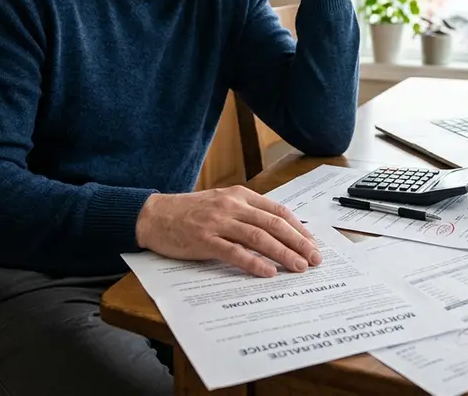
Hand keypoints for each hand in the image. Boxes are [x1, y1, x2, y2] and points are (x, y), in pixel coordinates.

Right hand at [135, 185, 322, 276]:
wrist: (154, 215)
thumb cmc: (189, 212)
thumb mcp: (222, 203)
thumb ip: (247, 213)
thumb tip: (278, 231)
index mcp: (240, 195)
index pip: (278, 211)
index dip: (299, 228)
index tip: (312, 243)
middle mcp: (232, 206)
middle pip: (273, 225)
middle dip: (298, 243)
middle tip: (314, 259)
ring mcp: (218, 222)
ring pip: (259, 238)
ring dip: (282, 254)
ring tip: (298, 267)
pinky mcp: (204, 240)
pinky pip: (234, 252)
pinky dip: (254, 263)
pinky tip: (268, 272)